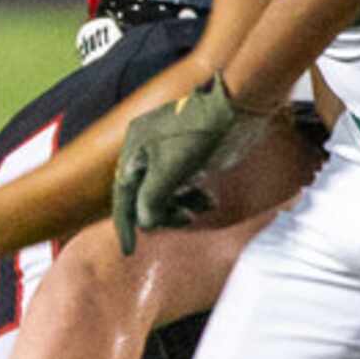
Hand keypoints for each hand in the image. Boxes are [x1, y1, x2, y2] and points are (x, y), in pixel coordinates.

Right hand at [111, 75, 269, 252]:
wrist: (236, 106)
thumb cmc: (200, 134)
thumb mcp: (171, 169)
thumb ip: (152, 199)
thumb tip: (144, 223)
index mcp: (135, 148)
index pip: (123, 194)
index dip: (125, 225)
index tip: (128, 252)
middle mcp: (147, 150)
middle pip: (144, 196)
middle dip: (163, 213)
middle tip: (185, 221)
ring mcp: (169, 153)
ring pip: (166, 193)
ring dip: (181, 207)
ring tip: (203, 209)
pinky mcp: (190, 156)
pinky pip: (183, 186)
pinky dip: (194, 197)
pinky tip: (210, 201)